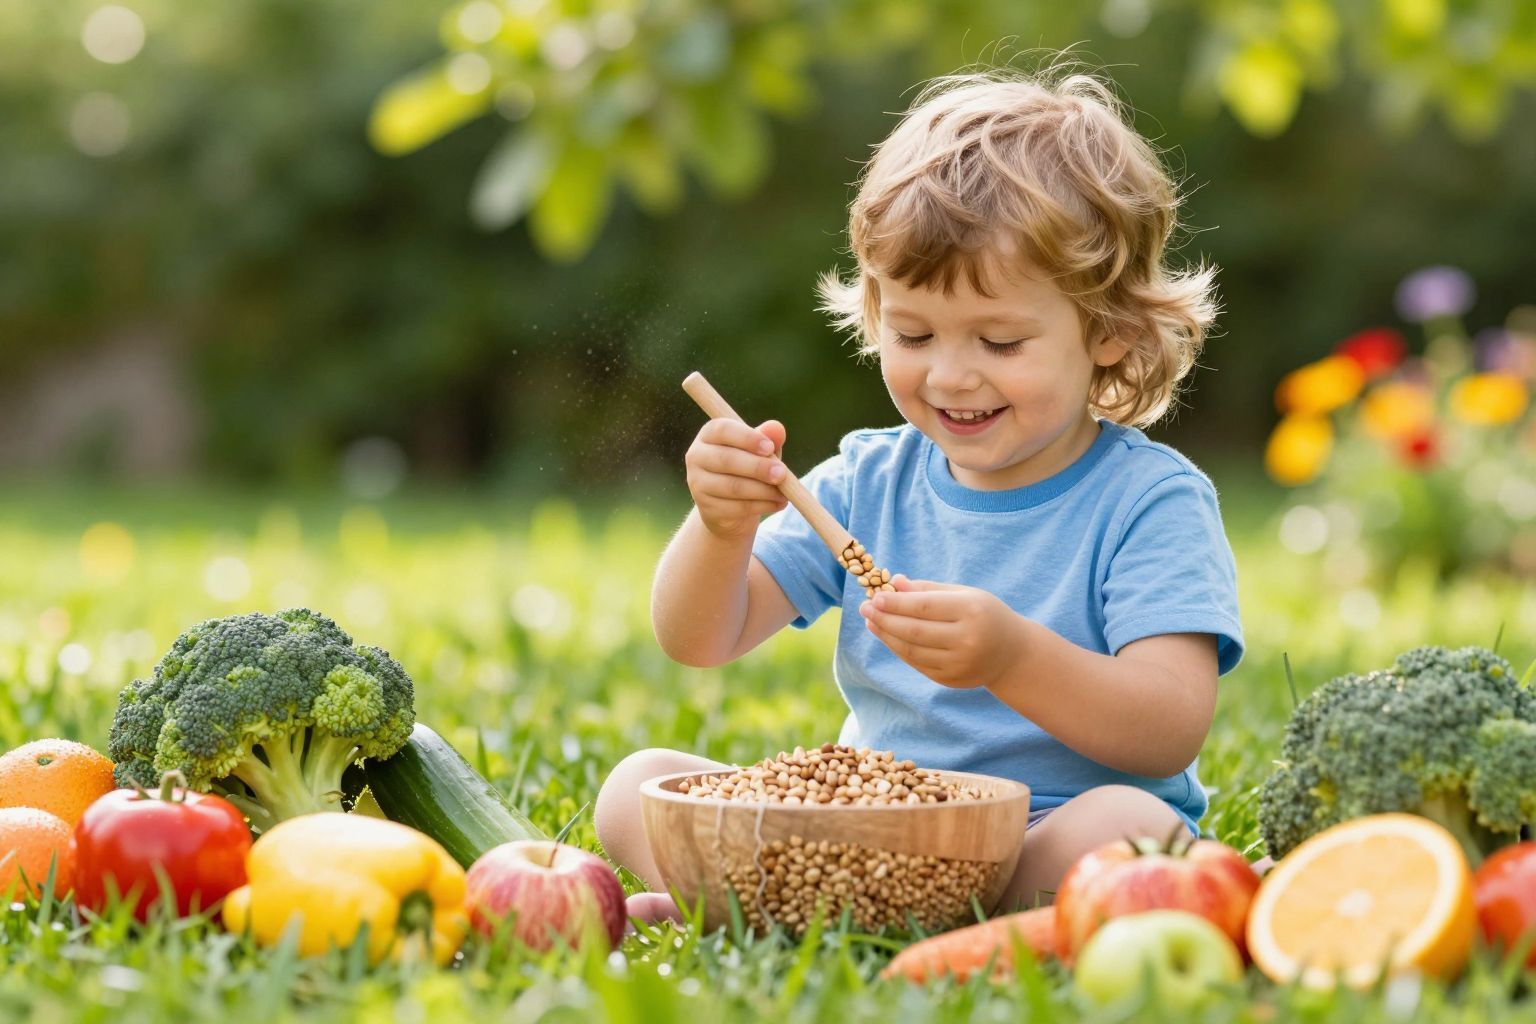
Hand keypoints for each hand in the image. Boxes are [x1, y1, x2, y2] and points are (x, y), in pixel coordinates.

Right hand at [685, 417, 789, 539]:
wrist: (731, 505)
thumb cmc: (748, 467)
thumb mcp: (760, 450)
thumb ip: (768, 438)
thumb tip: (777, 428)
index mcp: (708, 434)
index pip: (723, 430)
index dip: (747, 438)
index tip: (770, 448)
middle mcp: (696, 456)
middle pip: (726, 460)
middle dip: (758, 467)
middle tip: (782, 474)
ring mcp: (698, 484)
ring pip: (733, 487)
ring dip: (764, 490)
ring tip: (785, 492)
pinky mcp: (707, 508)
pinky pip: (737, 507)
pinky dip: (763, 506)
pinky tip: (779, 503)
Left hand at [858, 575, 1027, 689]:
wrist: (1012, 654)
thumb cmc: (984, 614)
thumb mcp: (964, 594)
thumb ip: (928, 589)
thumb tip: (894, 583)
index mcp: (972, 611)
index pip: (925, 608)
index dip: (896, 603)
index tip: (875, 596)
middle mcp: (967, 640)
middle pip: (914, 631)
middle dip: (885, 619)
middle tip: (865, 608)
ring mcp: (959, 664)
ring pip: (912, 651)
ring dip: (887, 635)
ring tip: (871, 621)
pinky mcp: (951, 680)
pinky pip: (917, 664)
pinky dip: (898, 649)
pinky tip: (887, 636)